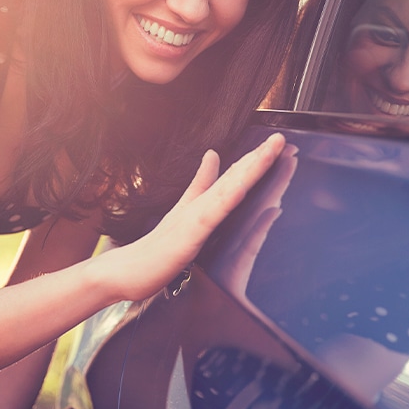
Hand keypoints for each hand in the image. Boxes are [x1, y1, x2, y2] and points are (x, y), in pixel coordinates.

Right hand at [95, 132, 286, 302]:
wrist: (126, 270)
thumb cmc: (155, 246)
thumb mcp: (184, 210)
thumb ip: (200, 184)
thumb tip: (212, 155)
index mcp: (205, 201)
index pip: (235, 176)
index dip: (257, 159)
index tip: (279, 143)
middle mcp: (202, 204)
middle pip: (236, 176)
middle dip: (261, 156)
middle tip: (282, 138)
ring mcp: (196, 217)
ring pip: (230, 187)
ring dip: (252, 167)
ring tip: (271, 150)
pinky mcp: (189, 234)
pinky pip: (213, 213)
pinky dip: (228, 196)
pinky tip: (243, 184)